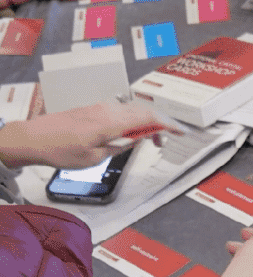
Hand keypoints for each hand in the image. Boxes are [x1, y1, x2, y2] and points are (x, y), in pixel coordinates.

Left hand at [0, 101, 166, 169]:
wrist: (34, 139)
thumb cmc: (61, 151)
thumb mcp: (96, 157)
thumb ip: (121, 145)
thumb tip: (140, 138)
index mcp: (110, 122)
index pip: (147, 117)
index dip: (168, 124)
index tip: (181, 131)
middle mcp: (107, 110)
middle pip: (143, 111)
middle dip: (160, 126)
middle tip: (166, 143)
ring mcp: (101, 108)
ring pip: (133, 111)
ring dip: (146, 124)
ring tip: (151, 141)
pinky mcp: (95, 110)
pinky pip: (122, 112)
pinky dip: (134, 122)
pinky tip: (133, 134)